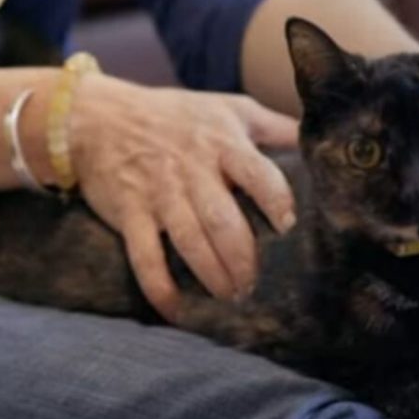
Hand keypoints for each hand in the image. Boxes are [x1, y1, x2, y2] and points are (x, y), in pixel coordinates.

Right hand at [68, 74, 297, 320]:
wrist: (99, 117)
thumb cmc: (175, 115)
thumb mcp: (228, 108)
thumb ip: (273, 126)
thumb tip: (320, 136)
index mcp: (222, 143)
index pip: (257, 174)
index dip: (276, 202)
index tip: (288, 227)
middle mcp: (191, 169)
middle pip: (223, 219)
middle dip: (243, 257)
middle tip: (255, 284)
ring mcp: (159, 192)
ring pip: (189, 241)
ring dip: (212, 275)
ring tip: (230, 296)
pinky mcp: (129, 212)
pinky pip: (144, 255)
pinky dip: (158, 286)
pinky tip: (176, 310)